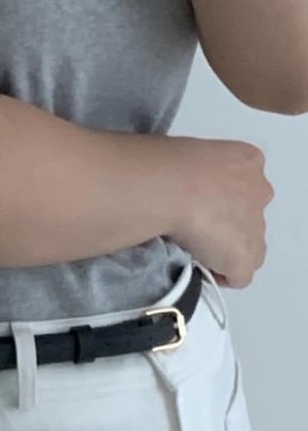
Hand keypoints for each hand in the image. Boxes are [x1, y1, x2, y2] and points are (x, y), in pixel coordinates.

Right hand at [167, 138, 273, 290]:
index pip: (243, 186)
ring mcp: (256, 227)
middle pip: (248, 216)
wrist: (173, 187)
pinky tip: (198, 266)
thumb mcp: (189, 155)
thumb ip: (199, 173)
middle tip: (194, 226)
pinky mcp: (245, 258)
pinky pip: (238, 275)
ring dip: (224, 249)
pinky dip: (220, 275)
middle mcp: (259, 191)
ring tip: (192, 247)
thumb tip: (183, 192)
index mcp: (248, 160)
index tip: (196, 207)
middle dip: (226, 224)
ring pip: (246, 245)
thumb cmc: (170, 165)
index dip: (220, 201)